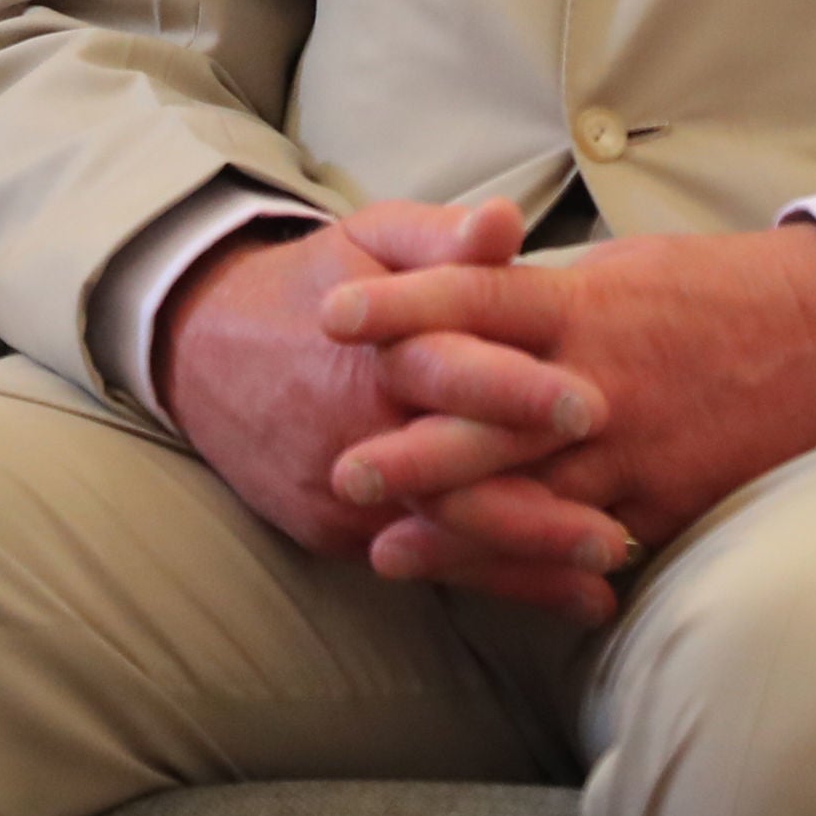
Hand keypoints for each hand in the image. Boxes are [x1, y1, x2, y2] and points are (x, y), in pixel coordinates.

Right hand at [160, 198, 621, 617]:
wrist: (202, 345)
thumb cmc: (314, 283)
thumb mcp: (372, 238)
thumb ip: (444, 238)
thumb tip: (508, 221)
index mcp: (374, 345)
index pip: (447, 368)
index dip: (515, 389)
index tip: (589, 405)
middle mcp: (354, 426)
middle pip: (448, 476)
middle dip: (532, 509)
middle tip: (614, 530)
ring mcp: (338, 489)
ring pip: (438, 535)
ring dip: (524, 562)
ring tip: (604, 575)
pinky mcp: (330, 532)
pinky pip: (417, 563)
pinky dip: (490, 581)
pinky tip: (560, 594)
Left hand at [322, 221, 815, 598]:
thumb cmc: (721, 290)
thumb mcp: (624, 269)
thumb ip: (545, 296)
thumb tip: (474, 296)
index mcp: (586, 306)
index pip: (476, 299)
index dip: (401, 306)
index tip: (332, 316)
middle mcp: (601, 383)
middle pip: (487, 421)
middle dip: (409, 449)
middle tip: (339, 468)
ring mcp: (635, 453)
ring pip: (529, 499)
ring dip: (454, 529)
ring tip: (384, 550)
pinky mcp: (668, 503)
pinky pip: (589, 543)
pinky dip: (533, 566)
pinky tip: (488, 584)